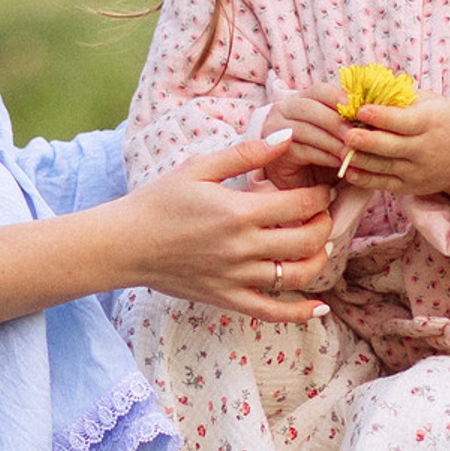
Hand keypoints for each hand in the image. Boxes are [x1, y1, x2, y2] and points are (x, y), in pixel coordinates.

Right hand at [114, 135, 334, 320]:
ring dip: (319, 261)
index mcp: (239, 212)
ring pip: (297, 277)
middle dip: (325, 225)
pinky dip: (300, 313)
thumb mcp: (200, 168)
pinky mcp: (226, 299)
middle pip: (307, 241)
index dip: (321, 195)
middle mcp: (242, 248)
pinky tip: (319, 308)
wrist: (124, 244)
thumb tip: (287, 137)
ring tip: (320, 247)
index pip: (301, 204)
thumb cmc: (160, 201)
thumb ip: (246, 153)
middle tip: (323, 215)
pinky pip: (272, 312)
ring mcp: (236, 278)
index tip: (322, 189)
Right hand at [258, 91, 351, 189]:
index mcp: (300, 98)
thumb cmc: (326, 152)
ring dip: (333, 142)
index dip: (339, 98)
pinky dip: (325, 157)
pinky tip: (340, 163)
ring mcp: (275, 130)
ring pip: (307, 130)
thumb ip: (348, 119)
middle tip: (358, 136)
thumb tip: (373, 109)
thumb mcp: (337, 132)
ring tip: (352, 151)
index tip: (359, 110)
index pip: (319, 90)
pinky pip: (303, 150)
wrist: (305, 182)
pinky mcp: (277, 152)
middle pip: (311, 108)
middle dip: (337, 122)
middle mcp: (283, 109)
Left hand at [337, 93, 449, 202]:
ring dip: (361, 159)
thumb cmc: (441, 120)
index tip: (361, 110)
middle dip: (367, 141)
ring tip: (340, 150)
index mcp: (431, 122)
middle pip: (392, 147)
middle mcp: (425, 149)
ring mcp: (418, 171)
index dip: (382, 116)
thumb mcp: (430, 102)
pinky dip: (365, 179)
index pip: (404, 121)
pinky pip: (384, 184)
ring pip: (385, 167)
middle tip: (345, 134)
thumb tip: (366, 89)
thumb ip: (401, 98)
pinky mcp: (410, 186)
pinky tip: (349, 171)